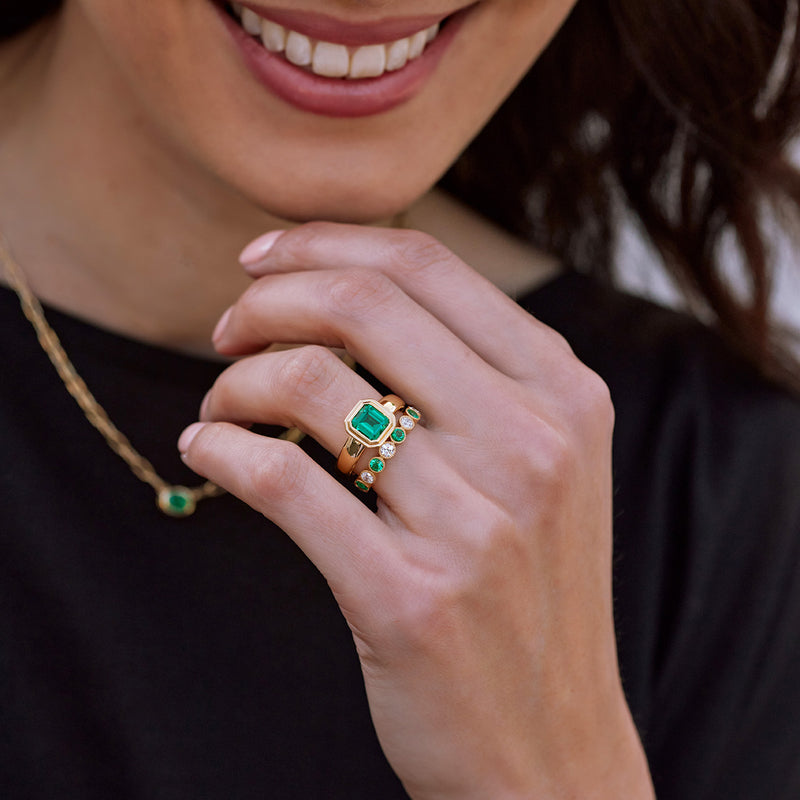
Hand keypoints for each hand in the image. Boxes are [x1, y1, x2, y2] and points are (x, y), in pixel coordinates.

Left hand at [178, 223, 653, 798]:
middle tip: (226, 332)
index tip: (260, 261)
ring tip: (220, 409)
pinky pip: (282, 481)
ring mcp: (477, 522)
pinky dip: (221, 450)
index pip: (425, 264)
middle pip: (361, 303)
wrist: (551, 745)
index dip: (324, 243)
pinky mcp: (411, 598)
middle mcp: (533, 441)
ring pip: (310, 382)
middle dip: (265, 301)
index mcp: (564, 391)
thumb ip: (469, 374)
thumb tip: (338, 292)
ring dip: (234, 382)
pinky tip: (206, 454)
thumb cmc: (530, 591)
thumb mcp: (540, 463)